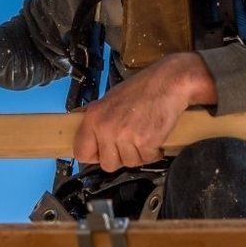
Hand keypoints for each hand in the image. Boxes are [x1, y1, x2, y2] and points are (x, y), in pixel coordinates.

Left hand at [74, 52, 216, 172]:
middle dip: (121, 157)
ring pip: (129, 163)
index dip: (95, 155)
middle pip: (107, 164)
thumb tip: (76, 121)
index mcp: (94, 117)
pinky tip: (156, 136)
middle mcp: (106, 128)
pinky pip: (147, 159)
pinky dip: (155, 152)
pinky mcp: (145, 141)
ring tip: (145, 135)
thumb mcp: (110, 98)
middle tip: (131, 142)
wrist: (169, 82)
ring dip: (140, 154)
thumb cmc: (142, 88)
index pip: (81, 152)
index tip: (104, 151)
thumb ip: (96, 116)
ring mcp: (125, 136)